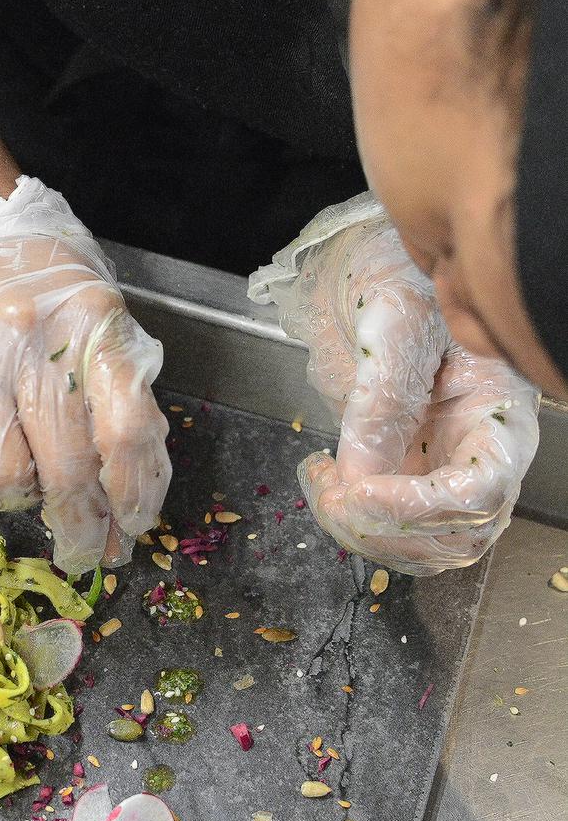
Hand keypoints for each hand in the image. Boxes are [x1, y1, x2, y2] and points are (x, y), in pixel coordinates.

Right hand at [0, 176, 170, 571]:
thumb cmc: (38, 290)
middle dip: (80, 528)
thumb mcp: (99, 325)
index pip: (125, 431)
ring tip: (23, 492)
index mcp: (92, 324)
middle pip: (66, 468)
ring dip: (17, 501)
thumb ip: (119, 399)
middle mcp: (31, 340)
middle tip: (83, 554)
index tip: (133, 526)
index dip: (134, 494)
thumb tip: (130, 499)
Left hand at [258, 216, 539, 575]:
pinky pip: (391, 526)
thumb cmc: (403, 281)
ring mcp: (446, 467)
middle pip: (459, 533)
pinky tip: (324, 481)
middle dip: (390, 532)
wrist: (380, 275)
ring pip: (425, 545)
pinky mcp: (409, 476)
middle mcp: (480, 449)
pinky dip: (352, 522)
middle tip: (334, 499)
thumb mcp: (394, 322)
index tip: (359, 493)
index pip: (480, 488)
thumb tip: (360, 478)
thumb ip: (382, 399)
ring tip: (323, 487)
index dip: (421, 507)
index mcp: (497, 409)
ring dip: (366, 536)